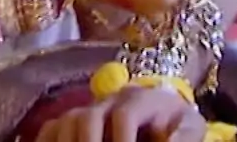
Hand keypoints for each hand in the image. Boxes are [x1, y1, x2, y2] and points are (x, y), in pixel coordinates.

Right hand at [36, 84, 206, 141]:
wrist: (164, 115)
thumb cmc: (177, 123)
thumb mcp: (190, 128)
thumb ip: (183, 137)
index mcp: (140, 99)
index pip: (123, 115)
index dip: (122, 141)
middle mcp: (110, 100)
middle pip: (87, 117)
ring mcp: (90, 108)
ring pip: (66, 121)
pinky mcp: (77, 120)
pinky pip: (51, 127)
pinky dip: (47, 141)